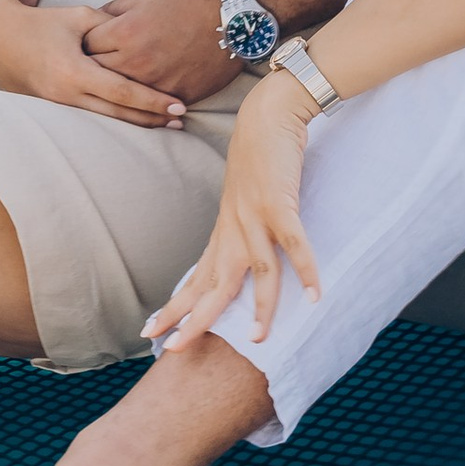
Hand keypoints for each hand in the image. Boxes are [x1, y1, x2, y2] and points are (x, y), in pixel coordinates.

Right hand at [0, 0, 186, 125]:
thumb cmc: (40, 22)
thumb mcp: (79, 17)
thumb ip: (111, 28)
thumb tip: (137, 41)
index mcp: (74, 71)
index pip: (123, 92)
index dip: (153, 102)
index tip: (178, 107)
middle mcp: (65, 95)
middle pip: (117, 115)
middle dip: (151, 120)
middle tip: (180, 124)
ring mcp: (55, 107)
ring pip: (104, 123)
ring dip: (134, 126)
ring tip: (163, 127)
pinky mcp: (50, 111)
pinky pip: (88, 120)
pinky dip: (112, 122)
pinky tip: (131, 123)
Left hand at [79, 0, 242, 104]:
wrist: (231, 17)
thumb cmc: (187, 0)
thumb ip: (112, 11)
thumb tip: (90, 24)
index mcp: (125, 32)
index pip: (86, 46)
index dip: (82, 45)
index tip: (82, 46)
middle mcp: (137, 61)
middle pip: (97, 74)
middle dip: (90, 69)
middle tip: (86, 68)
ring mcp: (157, 82)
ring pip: (120, 96)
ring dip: (113, 90)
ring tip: (107, 86)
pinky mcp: (177, 95)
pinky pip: (150, 106)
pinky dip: (142, 102)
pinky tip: (138, 100)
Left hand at [145, 77, 321, 351]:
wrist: (267, 114)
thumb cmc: (258, 159)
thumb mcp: (242, 202)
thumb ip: (240, 232)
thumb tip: (239, 261)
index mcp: (223, 231)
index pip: (195, 278)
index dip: (173, 307)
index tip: (149, 334)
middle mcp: (233, 228)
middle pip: (213, 284)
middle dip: (195, 319)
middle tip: (178, 350)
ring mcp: (255, 216)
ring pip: (256, 271)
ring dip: (261, 307)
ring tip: (260, 341)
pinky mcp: (280, 202)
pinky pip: (294, 243)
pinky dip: (305, 269)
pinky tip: (314, 295)